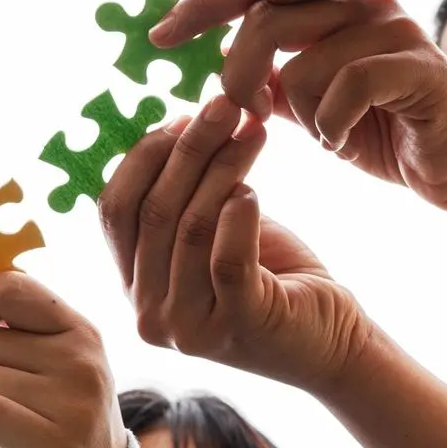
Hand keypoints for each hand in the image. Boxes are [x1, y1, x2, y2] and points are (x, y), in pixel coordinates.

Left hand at [0, 272, 126, 447]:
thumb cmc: (62, 419)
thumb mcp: (60, 360)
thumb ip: (22, 324)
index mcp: (80, 330)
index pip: (7, 286)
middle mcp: (82, 359)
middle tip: (6, 402)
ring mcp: (73, 402)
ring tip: (11, 425)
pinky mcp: (54, 446)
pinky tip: (3, 446)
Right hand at [102, 99, 369, 392]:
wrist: (332, 343)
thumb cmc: (273, 277)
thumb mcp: (212, 233)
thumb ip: (183, 196)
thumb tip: (176, 122)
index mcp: (134, 286)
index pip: (114, 210)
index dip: (144, 156)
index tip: (184, 116)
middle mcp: (149, 313)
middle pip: (153, 210)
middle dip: (189, 147)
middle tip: (226, 104)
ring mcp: (190, 327)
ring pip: (191, 226)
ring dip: (224, 167)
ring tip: (254, 131)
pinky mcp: (239, 326)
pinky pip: (227, 257)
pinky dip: (239, 215)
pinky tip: (254, 190)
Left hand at [221, 0, 446, 210]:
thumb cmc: (382, 131)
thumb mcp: (311, 104)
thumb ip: (271, 78)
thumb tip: (215, 62)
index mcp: (332, 2)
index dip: (204, 8)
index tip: (160, 33)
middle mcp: (360, 2)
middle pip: (268, 19)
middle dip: (241, 77)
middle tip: (250, 115)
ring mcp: (392, 28)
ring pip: (302, 64)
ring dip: (302, 116)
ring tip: (327, 133)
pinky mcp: (417, 64)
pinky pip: (347, 84)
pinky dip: (332, 124)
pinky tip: (344, 141)